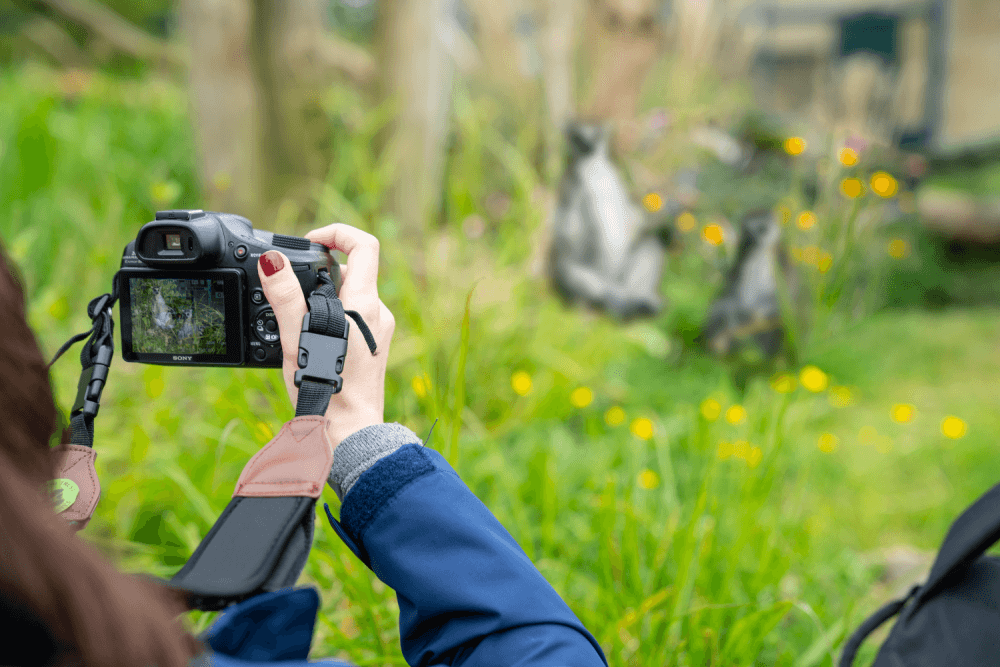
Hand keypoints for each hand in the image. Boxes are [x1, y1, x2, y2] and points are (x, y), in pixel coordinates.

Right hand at [257, 223, 394, 447]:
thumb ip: (285, 298)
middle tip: (292, 288)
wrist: (349, 433)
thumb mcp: (297, 340)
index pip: (364, 245)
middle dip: (320, 272)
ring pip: (351, 296)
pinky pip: (352, 319)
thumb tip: (272, 262)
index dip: (337, 233)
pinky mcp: (373, 348)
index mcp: (365, 304)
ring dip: (323, 298)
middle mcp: (378, 314)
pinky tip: (310, 339)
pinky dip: (331, 318)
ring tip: (297, 320)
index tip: (311, 242)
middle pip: (353, 271)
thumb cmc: (326, 391)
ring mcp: (378, 332)